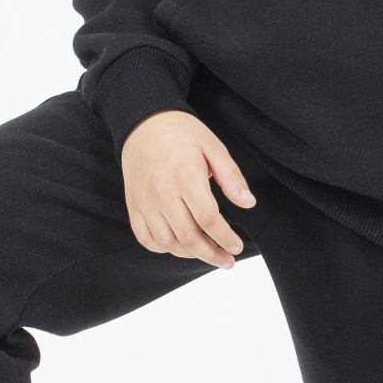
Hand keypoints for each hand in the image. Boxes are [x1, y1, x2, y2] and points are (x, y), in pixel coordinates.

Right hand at [121, 110, 255, 268]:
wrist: (142, 122)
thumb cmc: (182, 133)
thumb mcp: (213, 147)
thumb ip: (231, 177)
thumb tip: (248, 203)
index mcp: (186, 176)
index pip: (208, 218)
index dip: (225, 237)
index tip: (237, 247)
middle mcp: (163, 193)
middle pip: (189, 237)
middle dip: (212, 254)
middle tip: (227, 261)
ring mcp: (146, 202)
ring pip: (168, 243)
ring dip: (190, 254)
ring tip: (207, 253)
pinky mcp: (134, 205)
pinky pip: (146, 238)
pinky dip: (163, 248)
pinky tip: (179, 246)